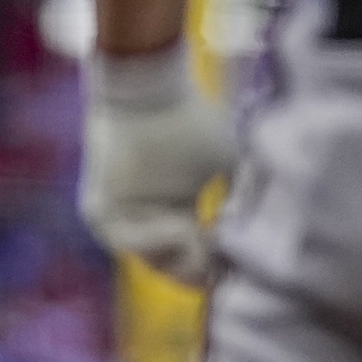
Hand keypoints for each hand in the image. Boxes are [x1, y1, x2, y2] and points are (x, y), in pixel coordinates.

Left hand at [80, 46, 238, 283]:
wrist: (150, 90)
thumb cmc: (192, 120)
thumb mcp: (229, 165)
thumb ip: (245, 199)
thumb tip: (264, 237)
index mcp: (174, 212)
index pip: (193, 258)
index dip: (217, 268)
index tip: (243, 268)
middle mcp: (145, 219)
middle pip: (171, 268)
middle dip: (202, 271)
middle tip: (227, 263)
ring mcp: (118, 218)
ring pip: (151, 259)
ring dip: (184, 256)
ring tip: (210, 240)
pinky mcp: (98, 210)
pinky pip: (126, 239)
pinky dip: (158, 238)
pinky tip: (186, 227)